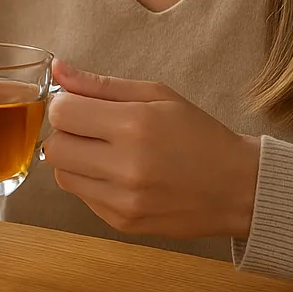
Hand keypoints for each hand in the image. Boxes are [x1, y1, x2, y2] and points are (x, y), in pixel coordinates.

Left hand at [42, 59, 260, 238]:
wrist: (238, 188)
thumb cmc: (199, 135)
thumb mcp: (157, 96)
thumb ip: (101, 84)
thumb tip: (58, 69)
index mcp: (135, 126)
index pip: (62, 113)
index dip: (65, 104)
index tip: (80, 104)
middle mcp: (125, 166)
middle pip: (54, 147)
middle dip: (66, 133)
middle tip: (91, 129)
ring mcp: (123, 200)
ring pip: (62, 175)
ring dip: (74, 160)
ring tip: (105, 152)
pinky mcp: (122, 222)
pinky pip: (82, 197)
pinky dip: (91, 183)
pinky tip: (118, 174)